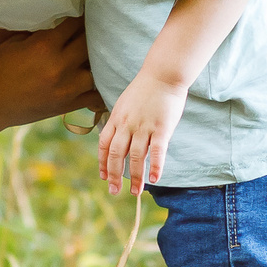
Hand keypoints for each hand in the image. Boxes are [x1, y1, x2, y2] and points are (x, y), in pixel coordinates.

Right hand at [0, 17, 100, 131]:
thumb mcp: (12, 43)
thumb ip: (37, 32)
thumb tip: (56, 20)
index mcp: (44, 46)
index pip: (74, 22)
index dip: (80, 13)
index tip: (85, 8)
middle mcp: (59, 67)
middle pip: (90, 42)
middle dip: (93, 32)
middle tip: (95, 25)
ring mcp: (66, 89)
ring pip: (98, 69)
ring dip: (98, 59)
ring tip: (97, 51)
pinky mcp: (66, 106)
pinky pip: (95, 97)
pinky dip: (101, 87)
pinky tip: (101, 78)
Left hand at [98, 72, 186, 194]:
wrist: (163, 74)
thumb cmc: (145, 89)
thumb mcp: (125, 103)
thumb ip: (120, 121)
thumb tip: (120, 139)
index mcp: (116, 118)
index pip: (104, 145)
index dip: (103, 162)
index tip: (104, 177)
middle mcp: (127, 124)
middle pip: (117, 154)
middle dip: (114, 175)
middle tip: (114, 191)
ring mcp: (144, 126)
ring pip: (136, 156)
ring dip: (135, 177)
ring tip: (136, 192)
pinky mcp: (161, 128)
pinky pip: (157, 151)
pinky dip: (155, 166)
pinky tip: (154, 179)